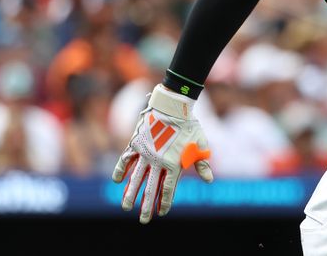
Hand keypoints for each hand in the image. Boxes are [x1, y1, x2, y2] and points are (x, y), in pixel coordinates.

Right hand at [112, 84, 212, 223]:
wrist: (172, 106)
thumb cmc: (189, 125)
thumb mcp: (200, 144)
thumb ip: (202, 163)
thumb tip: (209, 180)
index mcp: (174, 163)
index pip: (169, 188)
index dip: (165, 201)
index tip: (162, 212)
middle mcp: (158, 161)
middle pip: (151, 188)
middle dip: (146, 205)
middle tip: (143, 220)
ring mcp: (145, 153)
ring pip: (136, 178)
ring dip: (130, 194)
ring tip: (126, 208)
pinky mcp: (136, 144)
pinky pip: (126, 160)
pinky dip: (120, 170)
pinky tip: (117, 181)